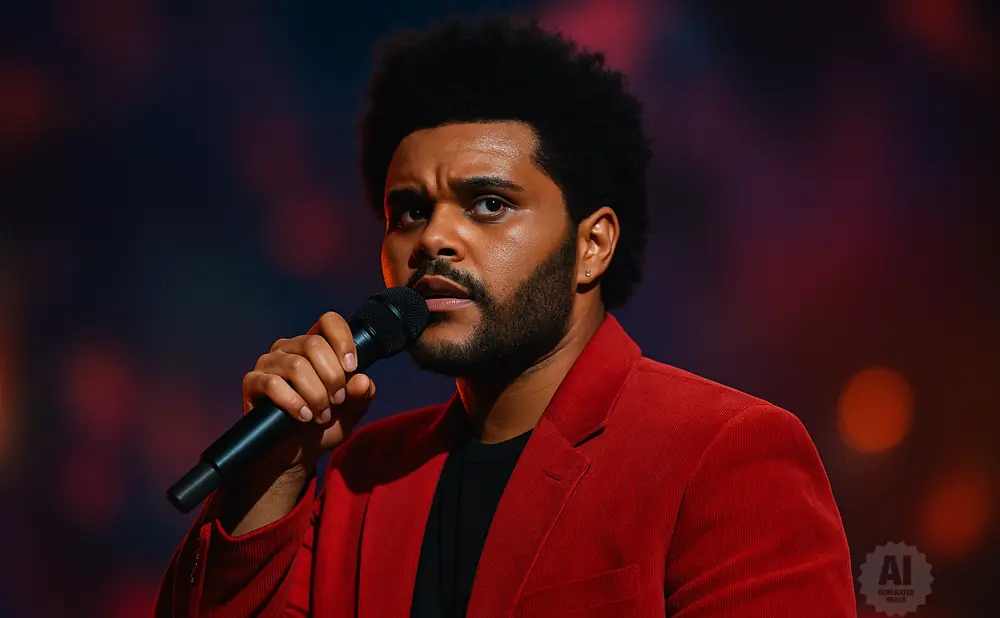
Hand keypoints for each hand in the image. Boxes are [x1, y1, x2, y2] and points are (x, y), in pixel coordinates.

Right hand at [241, 312, 375, 474]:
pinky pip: (272, 384)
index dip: (343, 340)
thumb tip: (362, 380)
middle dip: (333, 377)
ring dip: (315, 394)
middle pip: (314, 345)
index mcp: (315, 346)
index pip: (328, 321)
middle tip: (337, 401)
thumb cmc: (323, 425)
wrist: (297, 454)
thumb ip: (362, 394)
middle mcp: (290, 348)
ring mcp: (269, 363)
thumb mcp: (352, 411)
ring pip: (296, 366)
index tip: (352, 367)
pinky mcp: (253, 383)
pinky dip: (294, 403)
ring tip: (321, 415)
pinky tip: (304, 416)